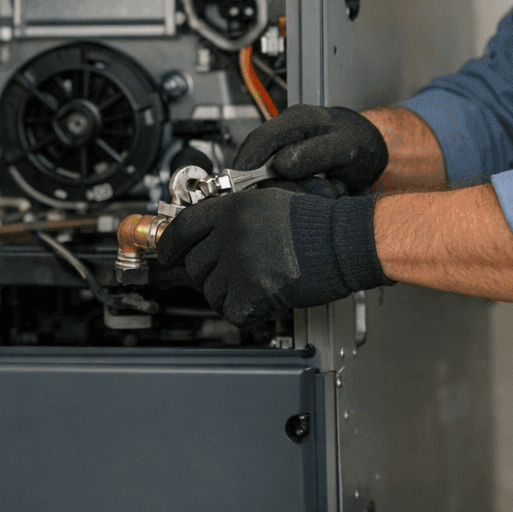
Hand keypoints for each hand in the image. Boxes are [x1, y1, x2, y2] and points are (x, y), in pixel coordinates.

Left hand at [155, 187, 389, 328]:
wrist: (344, 240)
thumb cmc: (317, 221)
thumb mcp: (269, 200)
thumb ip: (235, 213)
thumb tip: (209, 231)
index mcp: (233, 209)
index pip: (182, 229)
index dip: (171, 245)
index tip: (168, 254)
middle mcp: (231, 234)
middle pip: (195, 265)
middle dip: (209, 273)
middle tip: (230, 274)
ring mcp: (241, 264)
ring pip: (211, 292)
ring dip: (228, 293)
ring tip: (253, 285)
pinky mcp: (254, 291)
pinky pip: (232, 311)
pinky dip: (246, 311)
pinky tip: (262, 300)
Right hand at [232, 104, 388, 194]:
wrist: (372, 150)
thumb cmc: (360, 143)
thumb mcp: (343, 147)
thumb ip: (314, 153)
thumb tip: (281, 164)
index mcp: (296, 120)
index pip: (258, 141)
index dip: (246, 165)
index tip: (242, 189)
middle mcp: (287, 135)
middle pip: (263, 166)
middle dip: (286, 187)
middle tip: (319, 192)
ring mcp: (287, 152)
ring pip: (276, 181)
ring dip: (300, 193)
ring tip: (330, 190)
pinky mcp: (292, 169)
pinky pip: (286, 187)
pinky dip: (304, 195)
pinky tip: (326, 190)